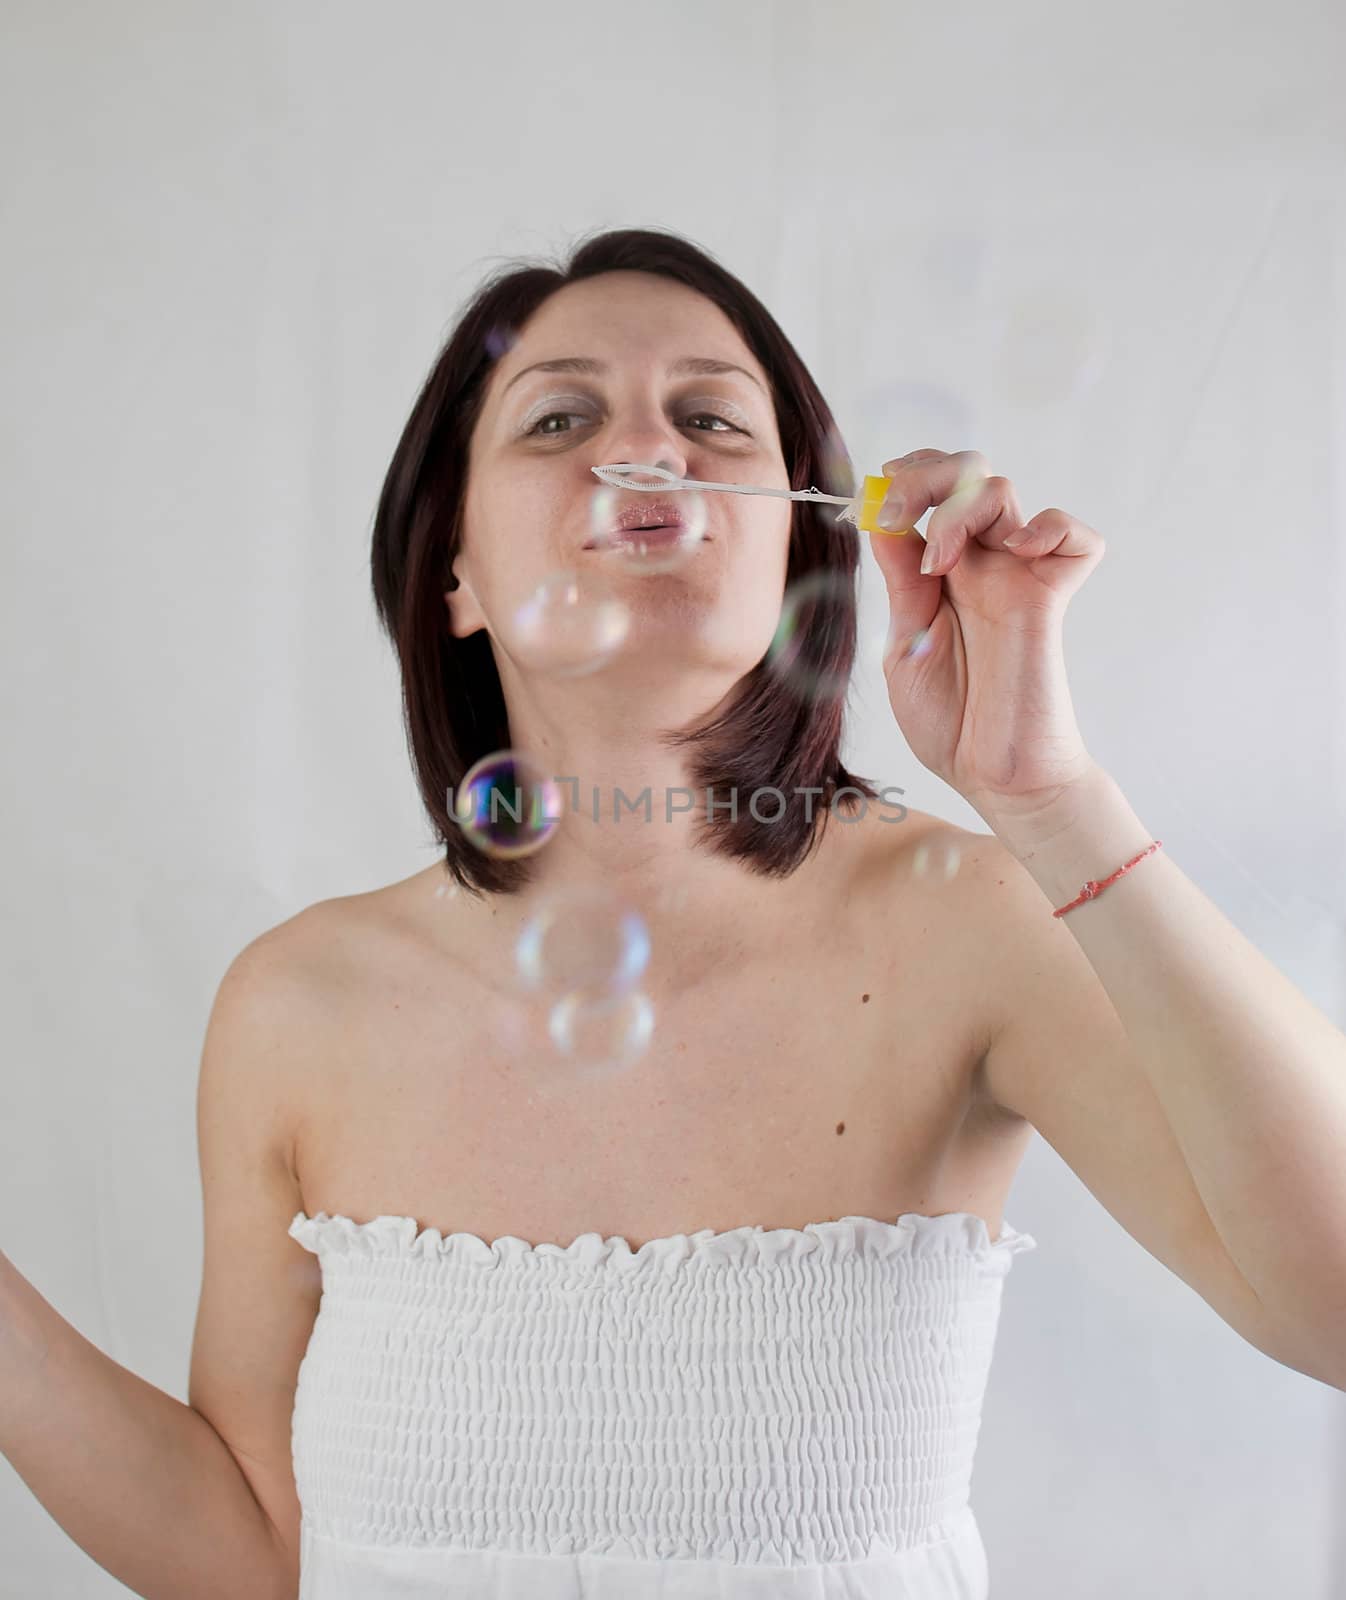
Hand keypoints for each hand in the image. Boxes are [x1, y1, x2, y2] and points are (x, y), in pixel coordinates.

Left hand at [865, 448, 1106, 827]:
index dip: (904, 479)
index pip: (931, 491)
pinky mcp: (1052, 597)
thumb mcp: (905, 645)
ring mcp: (1017, 577)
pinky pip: (1076, 536)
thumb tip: (882, 519)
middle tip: (899, 513)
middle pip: (966, 473)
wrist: (992, 775)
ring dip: (960, 509)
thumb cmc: (950, 722)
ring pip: (1002, 490)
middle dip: (925, 475)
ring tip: (941, 562)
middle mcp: (980, 564)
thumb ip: (901, 583)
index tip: (875, 501)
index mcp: (940, 572)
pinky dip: (1050, 527)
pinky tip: (1016, 553)